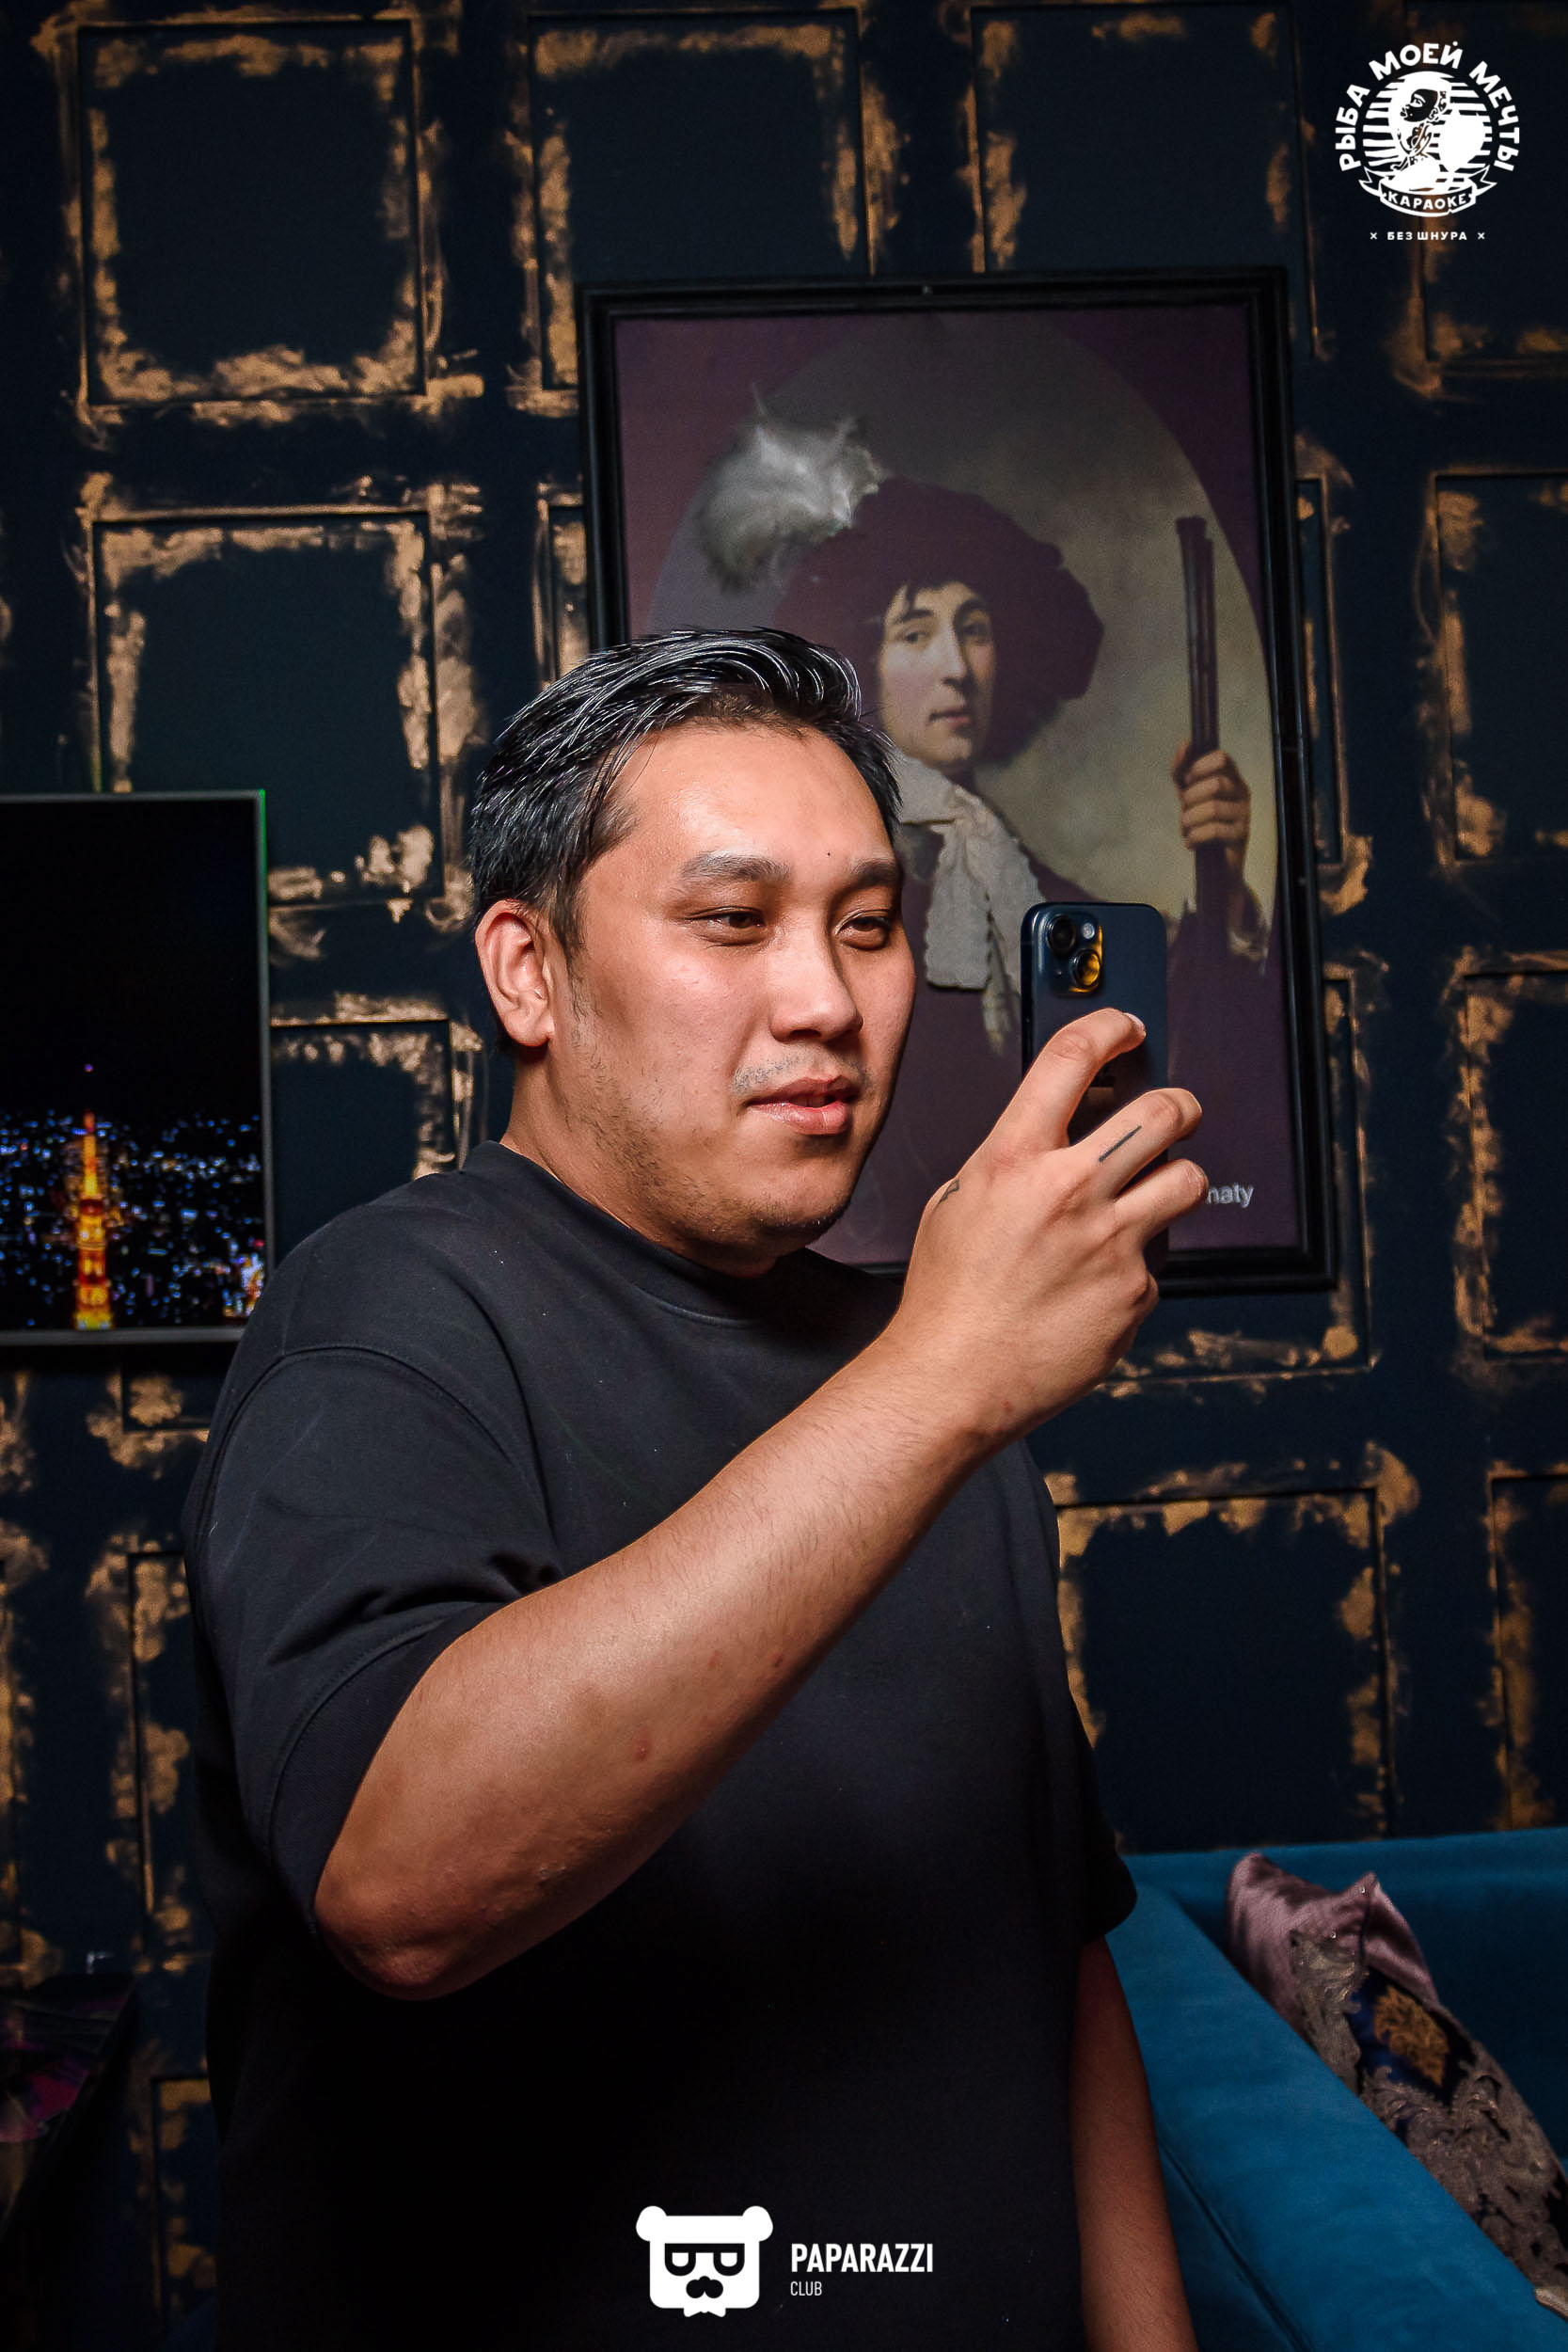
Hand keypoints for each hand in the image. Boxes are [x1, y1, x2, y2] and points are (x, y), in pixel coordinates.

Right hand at [886, 1009, 1204, 1448]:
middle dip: (1180, 1103)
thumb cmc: (948, 1296)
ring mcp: (1110, 1241)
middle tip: (1176, 1111)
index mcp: (1014, 1158)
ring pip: (1187, 1179)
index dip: (1111, 1026)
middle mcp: (1069, 1190)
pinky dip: (1135, 1266)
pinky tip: (1099, 1283)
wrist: (955, 1376)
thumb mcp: (958, 1200)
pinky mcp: (1134, 1291)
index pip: (1073, 1057)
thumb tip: (1051, 1137)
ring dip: (1177, 1178)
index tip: (1127, 1028)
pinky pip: (1157, 1260)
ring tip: (1158, 1191)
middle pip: (1163, 1111)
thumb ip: (1010, 1161)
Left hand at [1171, 742, 1255, 936]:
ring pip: (1213, 808)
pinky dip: (1195, 837)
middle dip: (1191, 798)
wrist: (1216, 864)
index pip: (1221, 758)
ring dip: (1189, 820)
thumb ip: (1181, 770)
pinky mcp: (1241, 836)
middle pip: (1216, 783)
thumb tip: (1185, 742)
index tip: (1187, 782)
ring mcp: (1244, 814)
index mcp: (1231, 777)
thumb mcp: (1187, 795)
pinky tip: (1189, 843)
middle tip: (1184, 812)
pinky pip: (1215, 831)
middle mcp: (1242, 792)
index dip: (1199, 767)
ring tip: (1185, 830)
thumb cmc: (1201, 822)